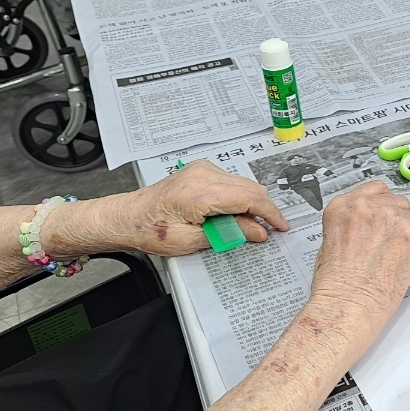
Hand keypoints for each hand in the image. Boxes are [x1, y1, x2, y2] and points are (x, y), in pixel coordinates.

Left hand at [112, 159, 289, 255]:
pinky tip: (227, 214)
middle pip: (252, 189)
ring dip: (249, 205)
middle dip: (262, 211)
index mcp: (200, 193)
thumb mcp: (191, 241)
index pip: (250, 198)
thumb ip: (229, 233)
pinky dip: (238, 198)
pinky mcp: (202, 170)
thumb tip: (258, 231)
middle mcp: (204, 174)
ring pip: (245, 185)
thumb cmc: (151, 230)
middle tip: (261, 232)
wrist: (128, 217)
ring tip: (236, 226)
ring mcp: (203, 169)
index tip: (281, 226)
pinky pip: (233, 182)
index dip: (271, 213)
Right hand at [310, 182, 409, 324]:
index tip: (385, 215)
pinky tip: (407, 262)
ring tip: (396, 258)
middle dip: (396, 221)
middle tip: (390, 244)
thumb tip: (368, 226)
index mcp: (344, 206)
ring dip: (409, 235)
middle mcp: (368, 206)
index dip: (383, 205)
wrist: (347, 304)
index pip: (375, 189)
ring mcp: (393, 217)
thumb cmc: (336, 284)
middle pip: (397, 202)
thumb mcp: (330, 241)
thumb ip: (352, 224)